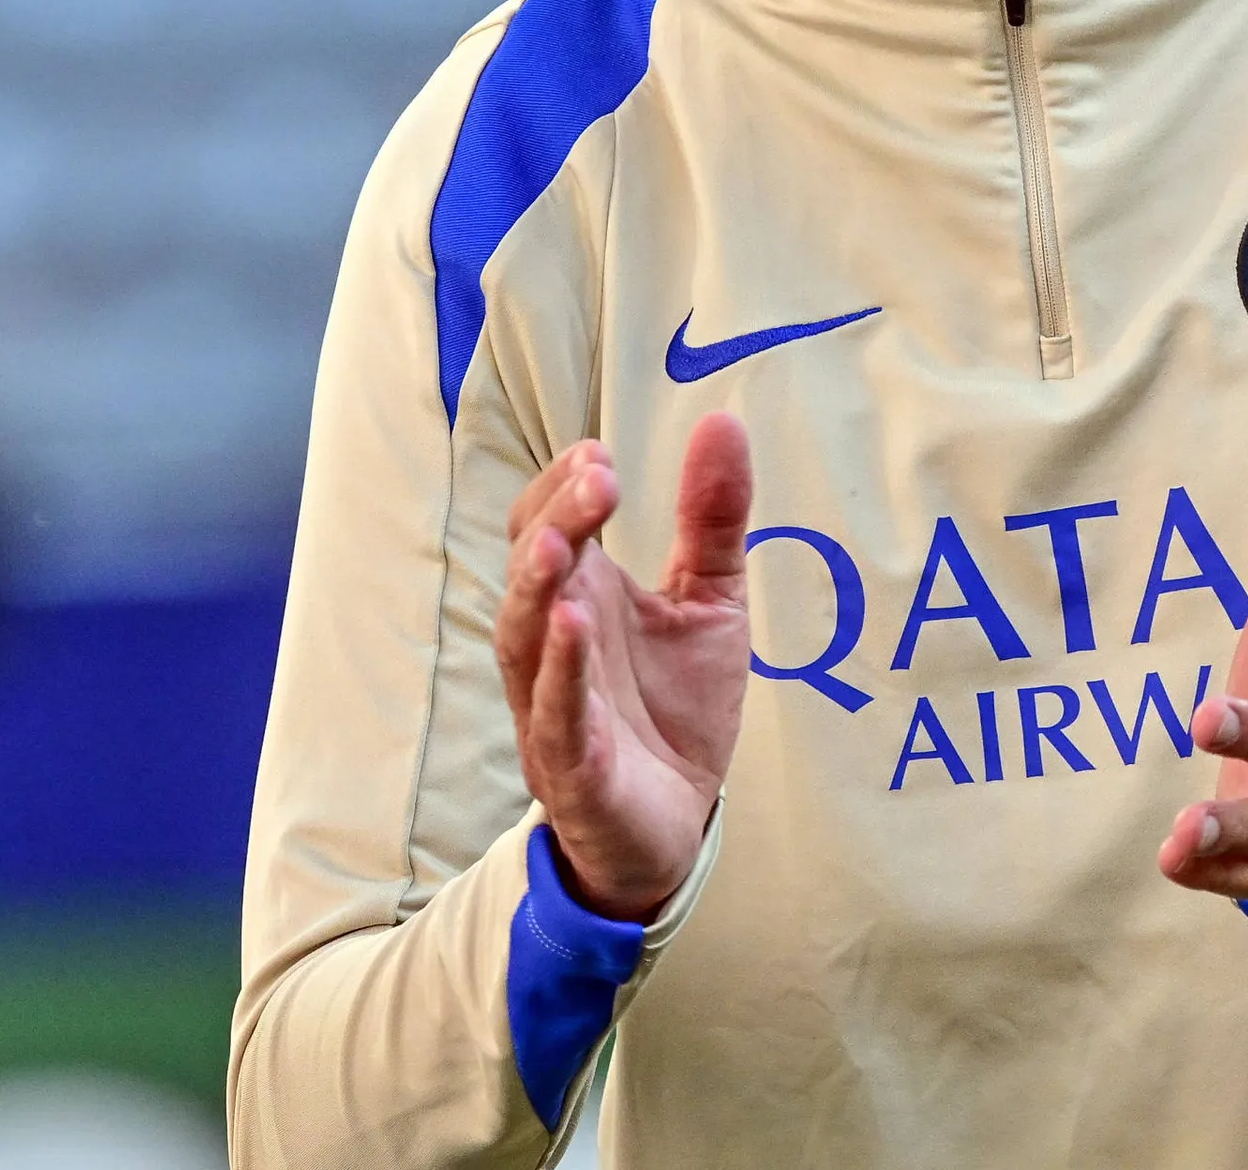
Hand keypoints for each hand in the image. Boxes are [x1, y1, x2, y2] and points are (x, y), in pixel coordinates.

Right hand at [492, 415, 753, 921]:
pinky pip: (555, 715)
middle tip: (599, 477)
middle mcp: (553, 644)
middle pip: (530, 568)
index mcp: (580, 597)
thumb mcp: (711, 602)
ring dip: (538, 587)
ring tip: (561, 544)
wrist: (678, 827)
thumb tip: (723, 419)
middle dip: (557, 519)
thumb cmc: (674, 711)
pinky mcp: (573, 766)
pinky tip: (573, 626)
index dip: (563, 487)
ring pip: (524, 639)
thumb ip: (713, 518)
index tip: (601, 455)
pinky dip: (561, 672)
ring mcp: (554, 705)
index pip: (544, 524)